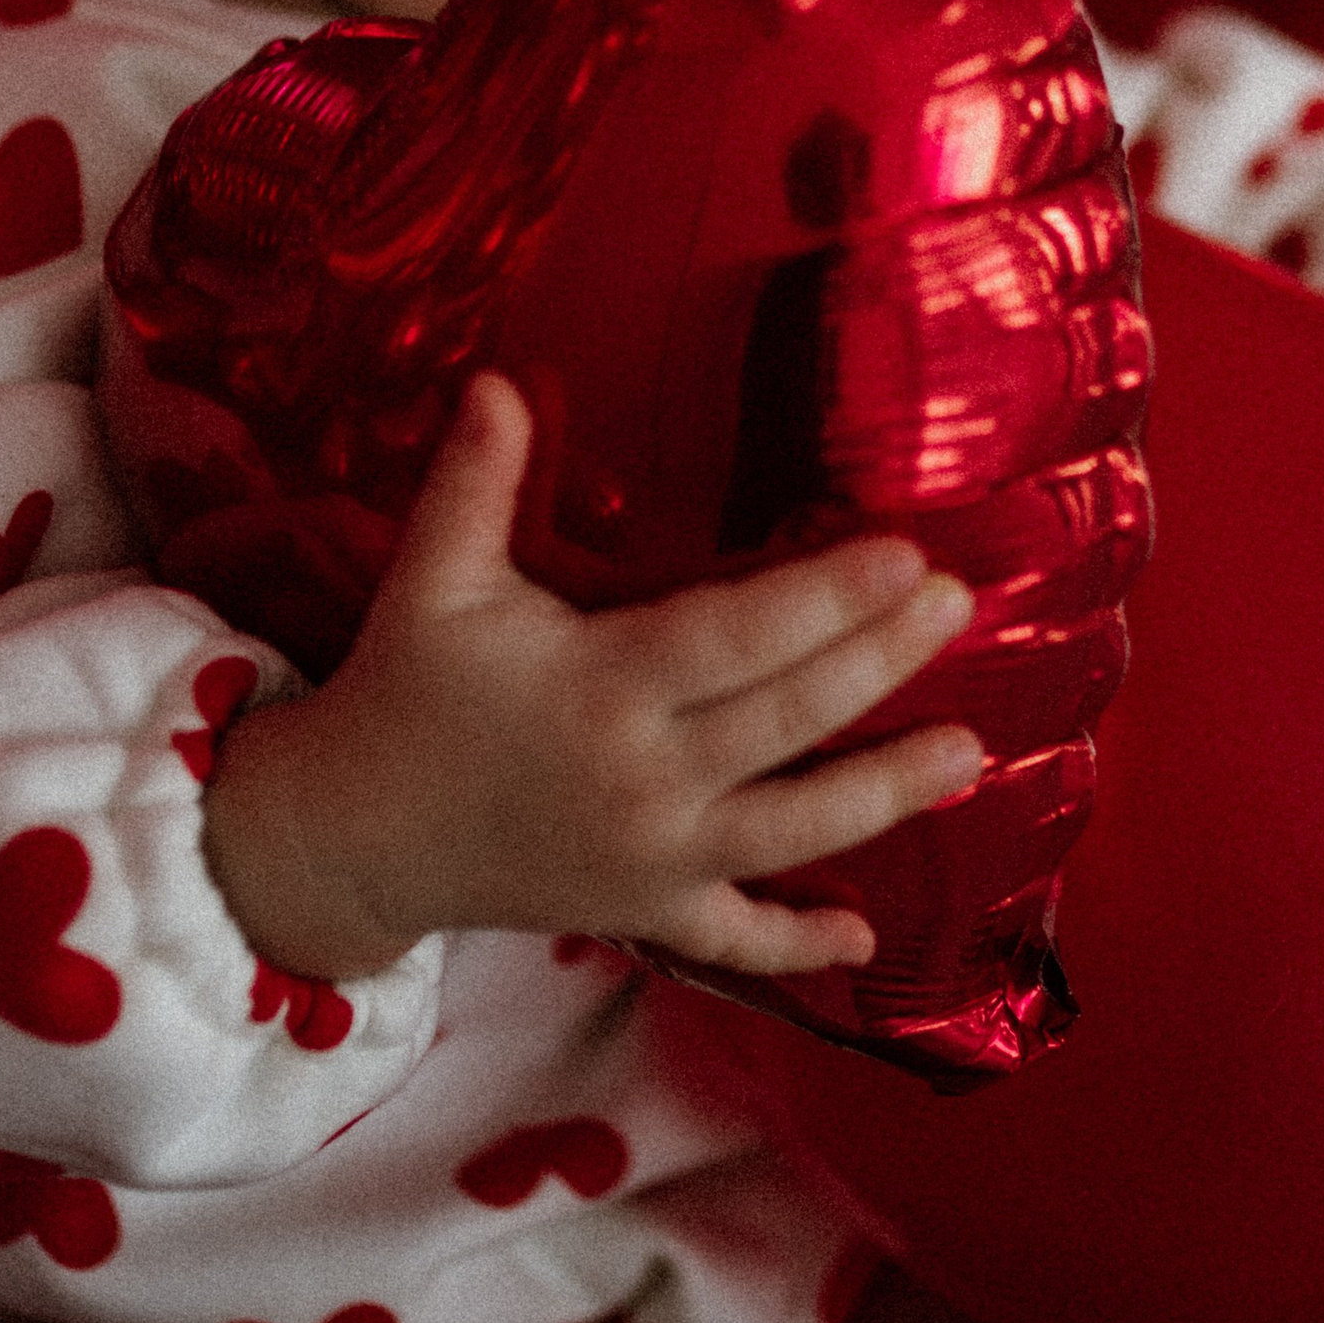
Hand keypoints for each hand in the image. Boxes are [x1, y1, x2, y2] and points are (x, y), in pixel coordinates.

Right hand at [203, 372, 984, 984]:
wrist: (352, 835)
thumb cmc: (404, 691)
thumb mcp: (433, 578)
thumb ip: (474, 479)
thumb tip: (499, 378)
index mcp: (599, 687)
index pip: (738, 637)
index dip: (828, 599)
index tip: (905, 558)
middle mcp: (641, 779)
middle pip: (789, 718)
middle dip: (883, 662)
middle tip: (959, 605)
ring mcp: (651, 858)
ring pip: (793, 829)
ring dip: (887, 792)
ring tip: (971, 752)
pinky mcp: (643, 912)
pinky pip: (733, 938)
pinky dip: (798, 943)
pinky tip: (866, 936)